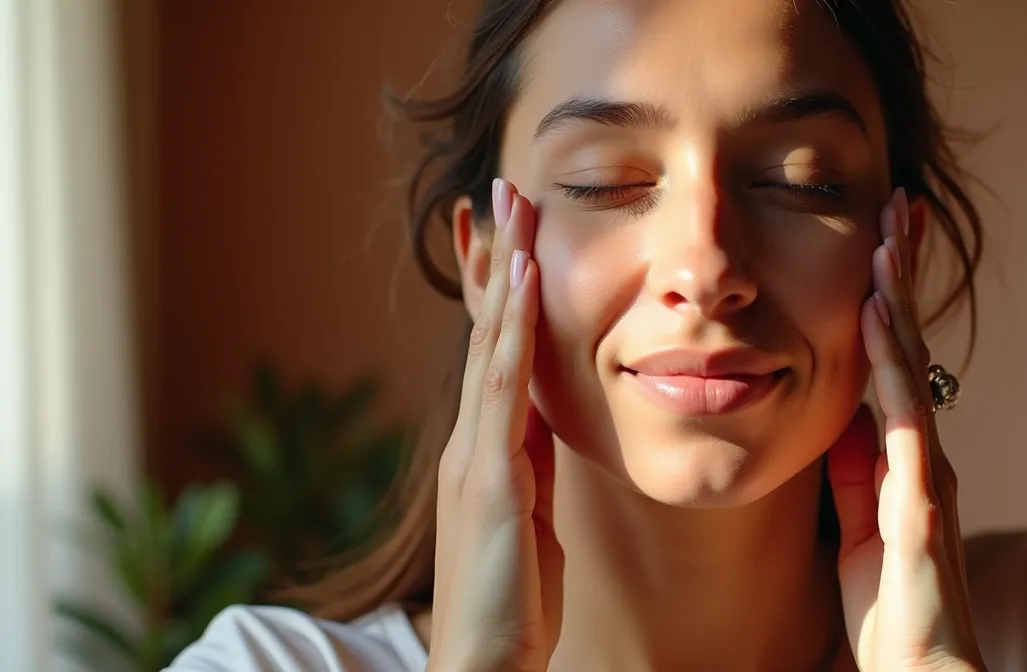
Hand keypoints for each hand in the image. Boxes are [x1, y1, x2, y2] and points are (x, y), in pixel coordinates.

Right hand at [427, 179, 561, 671]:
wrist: (483, 664)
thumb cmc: (508, 599)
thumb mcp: (526, 516)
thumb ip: (527, 464)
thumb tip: (540, 420)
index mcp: (486, 450)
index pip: (493, 354)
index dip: (497, 292)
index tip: (505, 235)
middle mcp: (471, 441)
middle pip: (486, 333)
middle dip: (494, 260)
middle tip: (499, 190)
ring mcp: (475, 457)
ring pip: (491, 346)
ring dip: (503, 271)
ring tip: (510, 206)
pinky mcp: (490, 483)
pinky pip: (505, 392)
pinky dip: (513, 330)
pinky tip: (524, 281)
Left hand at [827, 188, 984, 671]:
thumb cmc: (893, 607)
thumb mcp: (860, 524)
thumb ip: (856, 471)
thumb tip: (841, 414)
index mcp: (904, 455)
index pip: (896, 358)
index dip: (890, 297)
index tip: (880, 238)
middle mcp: (923, 452)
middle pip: (910, 345)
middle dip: (903, 274)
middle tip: (897, 202)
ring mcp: (925, 473)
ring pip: (911, 367)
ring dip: (898, 296)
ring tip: (889, 232)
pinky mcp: (918, 505)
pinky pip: (900, 419)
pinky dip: (888, 363)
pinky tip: (874, 315)